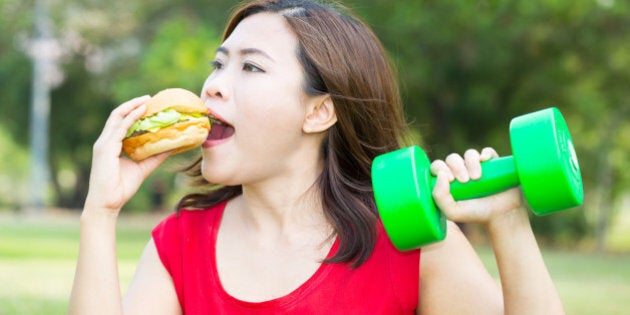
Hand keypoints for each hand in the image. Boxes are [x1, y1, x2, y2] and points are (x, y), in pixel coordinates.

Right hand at [84, 96, 169, 214]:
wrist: (108, 203)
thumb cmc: (121, 188)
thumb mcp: (143, 168)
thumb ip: (156, 156)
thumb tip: (173, 146)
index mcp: (112, 144)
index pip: (121, 122)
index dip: (133, 111)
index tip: (149, 104)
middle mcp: (105, 141)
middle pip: (118, 115)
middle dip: (133, 104)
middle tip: (150, 97)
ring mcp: (103, 144)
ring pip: (117, 118)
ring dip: (132, 107)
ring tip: (146, 100)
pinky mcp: (105, 148)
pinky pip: (119, 128)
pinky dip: (130, 118)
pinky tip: (141, 111)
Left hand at [430, 147, 526, 225]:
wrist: (500, 215)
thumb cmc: (474, 214)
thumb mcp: (452, 212)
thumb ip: (439, 196)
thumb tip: (440, 174)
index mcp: (448, 181)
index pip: (437, 167)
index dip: (440, 168)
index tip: (451, 180)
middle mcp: (461, 171)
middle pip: (452, 158)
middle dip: (457, 166)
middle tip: (465, 181)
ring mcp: (477, 166)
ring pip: (469, 154)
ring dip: (471, 162)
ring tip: (477, 178)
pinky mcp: (492, 164)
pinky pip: (487, 151)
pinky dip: (486, 153)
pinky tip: (485, 161)